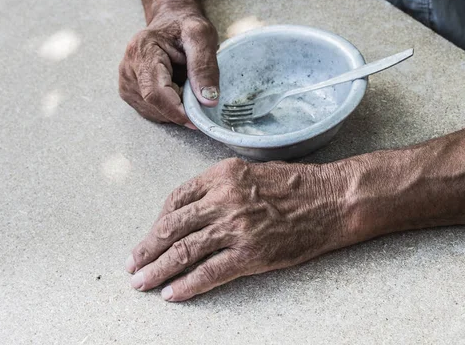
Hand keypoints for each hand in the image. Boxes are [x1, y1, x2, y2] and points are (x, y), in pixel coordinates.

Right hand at [118, 10, 219, 126]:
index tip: (197, 120)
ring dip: (175, 108)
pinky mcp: (130, 92)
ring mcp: (126, 82)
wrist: (171, 22)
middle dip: (179, 108)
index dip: (176, 111)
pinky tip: (176, 90)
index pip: (155, 93)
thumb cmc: (185, 26)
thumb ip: (205, 66)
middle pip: (154, 105)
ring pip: (153, 112)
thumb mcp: (202, 37)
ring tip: (185, 85)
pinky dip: (168, 108)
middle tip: (196, 92)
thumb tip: (208, 100)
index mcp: (142, 51)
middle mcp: (128, 68)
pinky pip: (151, 111)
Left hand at [125, 158, 354, 300]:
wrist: (331, 200)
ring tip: (141, 281)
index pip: (177, 198)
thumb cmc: (296, 184)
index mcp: (222, 174)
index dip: (158, 221)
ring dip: (158, 268)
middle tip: (132, 263)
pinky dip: (187, 285)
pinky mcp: (251, 253)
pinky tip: (172, 293)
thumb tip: (193, 209)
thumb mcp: (252, 171)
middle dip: (147, 248)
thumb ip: (221, 185)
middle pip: (173, 226)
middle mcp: (224, 199)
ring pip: (185, 250)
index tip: (151, 235)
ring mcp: (237, 227)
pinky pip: (210, 272)